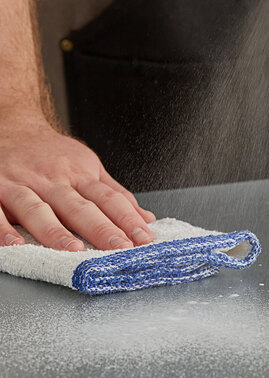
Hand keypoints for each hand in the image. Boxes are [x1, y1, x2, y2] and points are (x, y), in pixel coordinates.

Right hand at [0, 113, 154, 249]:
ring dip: (57, 231)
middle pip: (80, 207)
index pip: (110, 200)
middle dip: (102, 229)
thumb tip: (145, 218)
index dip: (128, 220)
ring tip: (74, 251)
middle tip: (120, 248)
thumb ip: (114, 194)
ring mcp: (23, 185)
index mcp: (80, 175)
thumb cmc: (52, 153)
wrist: (13, 127)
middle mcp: (54, 180)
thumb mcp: (87, 165)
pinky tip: (16, 245)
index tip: (143, 238)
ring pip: (40, 210)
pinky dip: (4, 229)